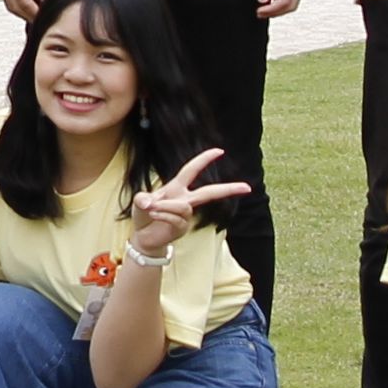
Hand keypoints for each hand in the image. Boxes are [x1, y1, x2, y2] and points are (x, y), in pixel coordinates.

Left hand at [130, 147, 254, 257]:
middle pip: (209, 192)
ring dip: (164, 206)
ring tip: (151, 209)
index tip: (220, 151)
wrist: (142, 236)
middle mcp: (185, 199)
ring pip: (183, 206)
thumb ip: (143, 198)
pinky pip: (175, 218)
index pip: (191, 170)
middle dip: (228, 189)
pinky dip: (162, 215)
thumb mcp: (139, 201)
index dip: (204, 159)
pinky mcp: (183, 227)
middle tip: (248, 187)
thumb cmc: (143, 214)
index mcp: (176, 187)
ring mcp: (185, 215)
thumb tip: (150, 203)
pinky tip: (154, 217)